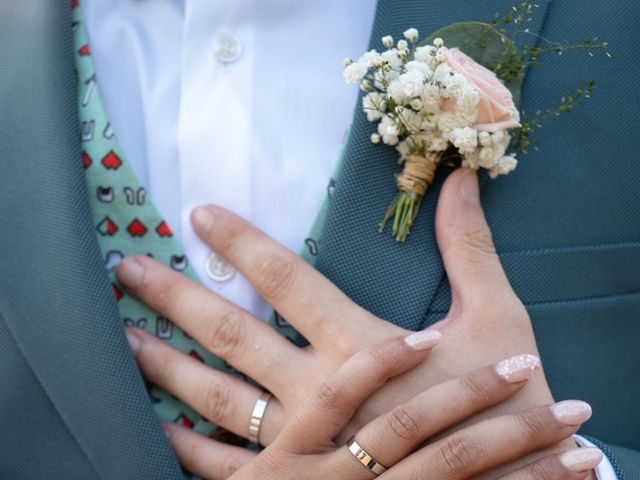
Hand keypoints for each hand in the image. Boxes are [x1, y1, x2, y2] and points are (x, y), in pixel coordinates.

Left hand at [117, 168, 596, 475]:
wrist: (505, 478)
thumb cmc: (500, 400)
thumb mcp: (497, 316)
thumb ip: (470, 246)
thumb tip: (462, 178)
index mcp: (360, 346)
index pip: (286, 279)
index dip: (241, 242)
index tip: (199, 214)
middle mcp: (318, 392)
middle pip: (231, 334)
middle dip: (175, 298)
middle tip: (124, 270)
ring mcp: (300, 444)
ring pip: (217, 397)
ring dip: (167, 365)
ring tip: (122, 340)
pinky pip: (230, 465)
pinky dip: (189, 448)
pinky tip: (156, 427)